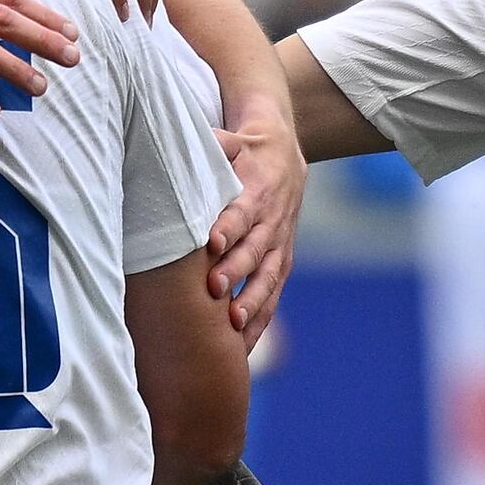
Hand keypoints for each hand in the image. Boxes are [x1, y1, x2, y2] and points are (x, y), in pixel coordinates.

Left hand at [209, 95, 301, 344]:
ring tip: (233, 323)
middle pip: (254, 250)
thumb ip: (216, 142)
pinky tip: (242, 346)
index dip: (228, 227)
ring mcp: (279, 245)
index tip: (211, 242)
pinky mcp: (280, 263)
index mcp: (257, 191)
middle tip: (213, 290)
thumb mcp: (233, 139)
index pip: (242, 211)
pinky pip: (272, 295)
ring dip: (251, 301)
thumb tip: (200, 137)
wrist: (284, 154)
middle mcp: (271, 222)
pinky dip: (260, 320)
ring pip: (267, 278)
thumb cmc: (244, 150)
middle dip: (235, 271)